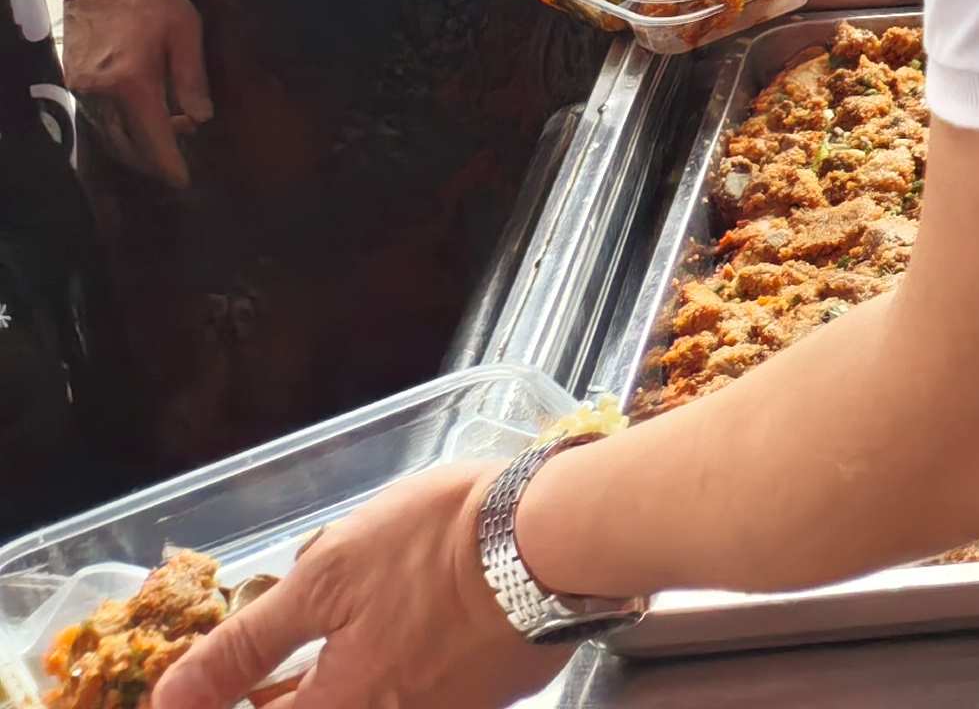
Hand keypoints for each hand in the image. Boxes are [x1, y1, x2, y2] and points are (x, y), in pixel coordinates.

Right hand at [62, 0, 210, 184]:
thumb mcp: (186, 31)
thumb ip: (192, 78)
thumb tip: (200, 118)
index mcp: (133, 83)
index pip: (152, 138)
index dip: (169, 163)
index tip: (183, 181)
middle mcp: (100, 94)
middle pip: (126, 144)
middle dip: (153, 158)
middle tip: (179, 159)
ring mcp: (80, 89)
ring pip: (108, 134)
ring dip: (136, 143)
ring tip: (168, 134)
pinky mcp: (71, 81)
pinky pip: (96, 118)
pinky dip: (119, 126)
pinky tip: (140, 117)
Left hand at [148, 455, 546, 708]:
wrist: (561, 537)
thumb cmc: (436, 547)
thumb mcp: (327, 578)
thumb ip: (244, 645)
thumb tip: (166, 700)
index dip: (224, 701)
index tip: (207, 689)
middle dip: (285, 687)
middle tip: (271, 656)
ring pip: (368, 701)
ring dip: (337, 675)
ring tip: (340, 627)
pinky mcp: (486, 699)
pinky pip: (417, 695)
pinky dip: (393, 667)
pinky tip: (405, 618)